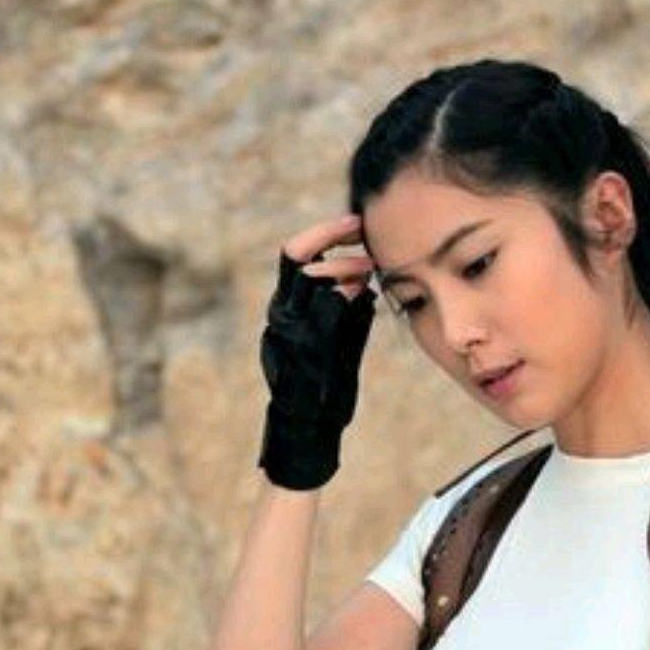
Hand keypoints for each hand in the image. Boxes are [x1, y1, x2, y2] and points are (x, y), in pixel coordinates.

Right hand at [257, 214, 375, 489]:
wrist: (309, 428)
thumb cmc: (326, 383)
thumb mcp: (337, 340)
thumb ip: (345, 310)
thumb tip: (364, 276)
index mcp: (286, 308)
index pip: (296, 255)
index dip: (324, 233)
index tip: (356, 221)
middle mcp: (280, 315)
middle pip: (294, 257)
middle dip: (330, 236)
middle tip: (362, 229)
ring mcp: (287, 333)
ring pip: (307, 282)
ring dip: (343, 267)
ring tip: (370, 265)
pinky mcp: (300, 354)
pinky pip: (319, 316)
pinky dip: (342, 298)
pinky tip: (363, 290)